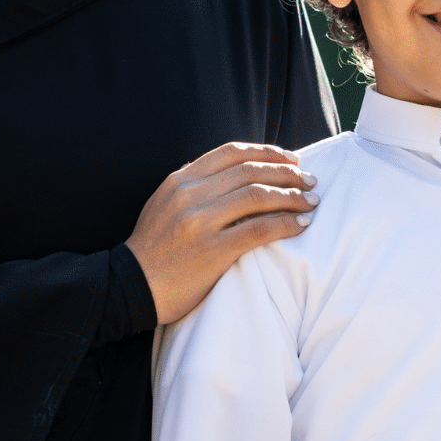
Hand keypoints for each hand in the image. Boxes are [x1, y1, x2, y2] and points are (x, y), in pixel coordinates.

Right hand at [127, 141, 317, 324]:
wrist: (129, 288)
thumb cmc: (152, 250)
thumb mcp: (163, 204)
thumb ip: (191, 185)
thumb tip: (224, 169)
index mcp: (180, 179)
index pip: (232, 153)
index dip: (268, 152)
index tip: (292, 159)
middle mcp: (190, 194)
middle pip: (251, 171)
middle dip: (288, 173)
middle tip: (311, 179)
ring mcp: (200, 222)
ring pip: (258, 195)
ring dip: (292, 196)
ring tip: (312, 201)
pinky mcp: (212, 250)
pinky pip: (259, 229)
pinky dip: (286, 224)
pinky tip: (301, 224)